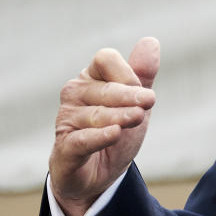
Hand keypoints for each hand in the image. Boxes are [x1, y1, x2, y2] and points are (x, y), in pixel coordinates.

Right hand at [48, 37, 158, 215]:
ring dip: (120, 117)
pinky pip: (82, 139)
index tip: (145, 91)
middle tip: (150, 102)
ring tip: (137, 118)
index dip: (127, 72)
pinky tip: (114, 133)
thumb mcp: (136, 101)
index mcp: (91, 77)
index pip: (105, 59)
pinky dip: (99, 136)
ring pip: (96, 114)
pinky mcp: (65, 148)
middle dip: (130, 95)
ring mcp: (66, 120)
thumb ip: (143, 73)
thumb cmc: (117, 129)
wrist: (101, 174)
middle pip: (105, 88)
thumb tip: (150, 41)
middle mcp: (74, 94)